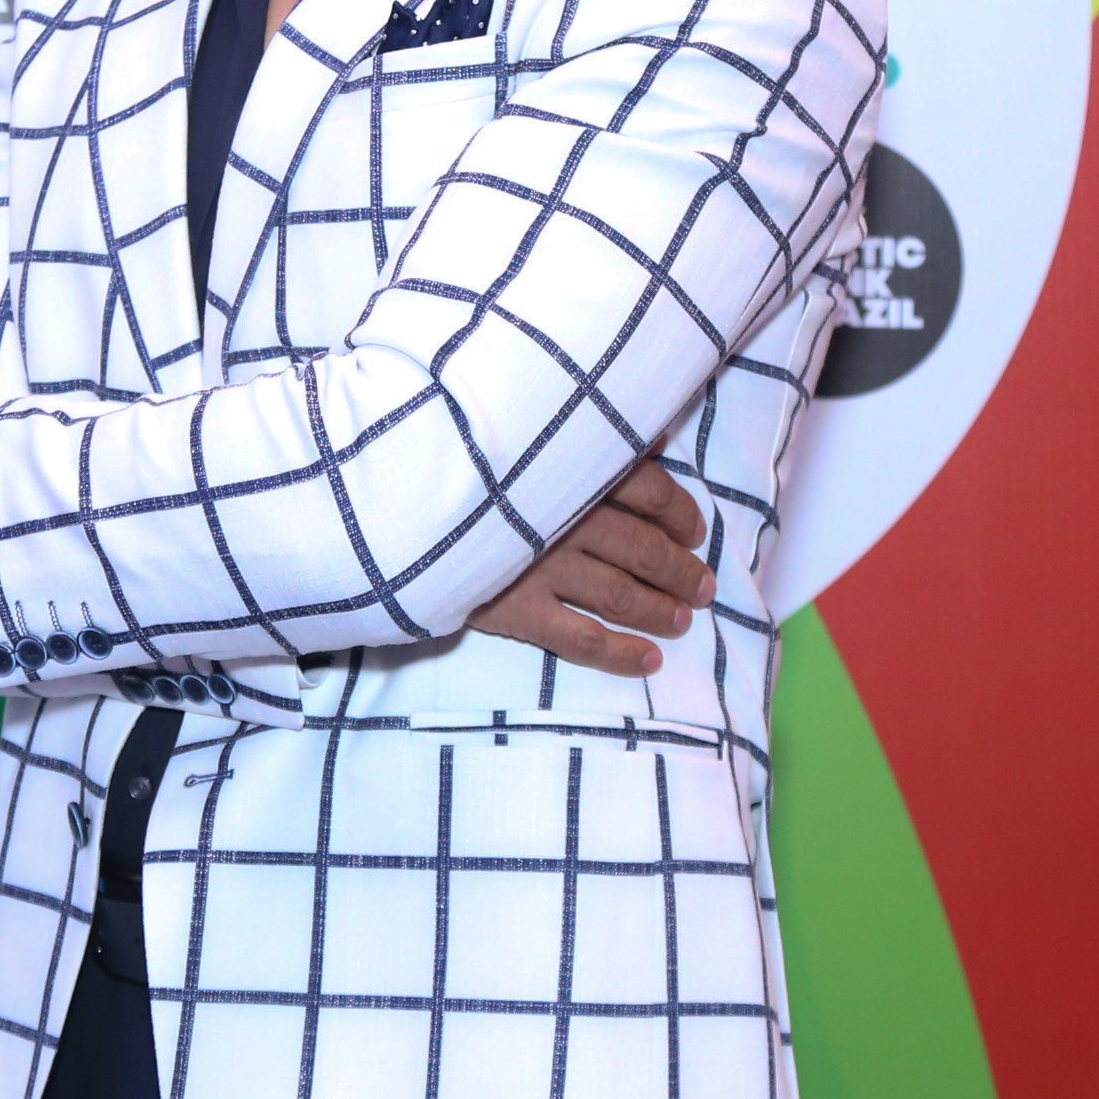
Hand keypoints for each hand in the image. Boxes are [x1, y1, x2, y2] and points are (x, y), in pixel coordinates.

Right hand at [468, 458, 713, 677]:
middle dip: (680, 570)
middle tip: (703, 587)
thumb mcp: (528, 438)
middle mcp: (569, 519)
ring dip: (659, 609)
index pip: (651, 492)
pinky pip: (583, 640)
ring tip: (682, 621)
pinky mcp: (518, 610)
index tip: (694, 532)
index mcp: (576, 471)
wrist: (396, 505)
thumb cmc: (467, 465)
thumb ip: (591, 438)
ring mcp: (544, 568)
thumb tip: (652, 441)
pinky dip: (622, 653)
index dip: (681, 514)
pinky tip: (649, 661)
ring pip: (621, 595)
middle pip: (644, 549)